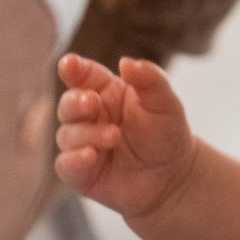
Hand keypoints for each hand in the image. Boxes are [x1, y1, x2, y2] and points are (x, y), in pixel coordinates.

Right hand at [53, 54, 196, 219]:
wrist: (173, 178)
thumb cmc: (167, 133)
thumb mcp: (164, 102)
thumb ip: (149, 79)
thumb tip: (126, 62)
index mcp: (107, 92)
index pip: (83, 75)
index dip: (73, 68)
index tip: (69, 64)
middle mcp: (91, 116)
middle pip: (68, 103)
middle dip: (75, 102)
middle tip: (92, 104)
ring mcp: (83, 145)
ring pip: (66, 134)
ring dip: (87, 134)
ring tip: (114, 137)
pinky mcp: (81, 172)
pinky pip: (65, 164)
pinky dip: (74, 159)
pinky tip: (90, 156)